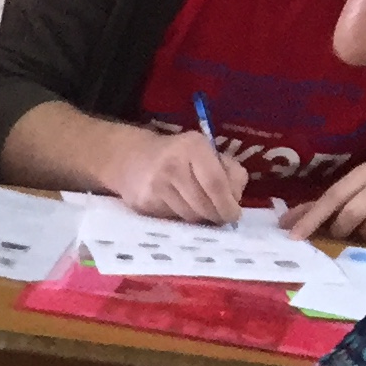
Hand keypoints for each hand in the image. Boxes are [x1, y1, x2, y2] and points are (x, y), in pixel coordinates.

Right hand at [101, 127, 252, 224]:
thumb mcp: (206, 152)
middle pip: (203, 203)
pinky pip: (172, 218)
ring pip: (188, 215)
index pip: (215, 182)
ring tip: (201, 211)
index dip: (227, 203)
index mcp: (193, 147)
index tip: (234, 215)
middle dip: (216, 215)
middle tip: (221, 218)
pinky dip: (181, 218)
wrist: (130, 158)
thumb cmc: (179, 155)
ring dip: (200, 218)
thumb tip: (235, 199)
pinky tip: (179, 207)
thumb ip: (229, 170)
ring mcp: (156, 186)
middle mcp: (173, 165)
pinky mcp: (144, 203)